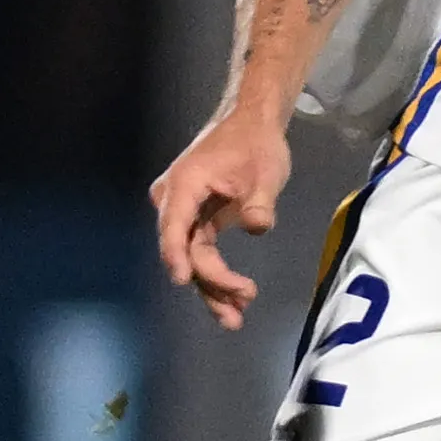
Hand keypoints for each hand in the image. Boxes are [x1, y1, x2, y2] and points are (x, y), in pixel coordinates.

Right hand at [151, 108, 291, 330]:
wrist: (252, 123)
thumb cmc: (256, 144)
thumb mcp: (266, 173)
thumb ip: (260, 202)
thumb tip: (258, 226)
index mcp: (185, 183)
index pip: (174, 224)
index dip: (176, 254)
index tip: (182, 279)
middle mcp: (174, 199)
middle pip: (184, 248)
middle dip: (209, 281)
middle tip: (240, 307)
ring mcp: (182, 211)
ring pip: (191, 256)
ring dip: (213, 286)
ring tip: (236, 316)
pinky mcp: (195, 219)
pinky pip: (200, 251)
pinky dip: (216, 273)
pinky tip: (235, 297)